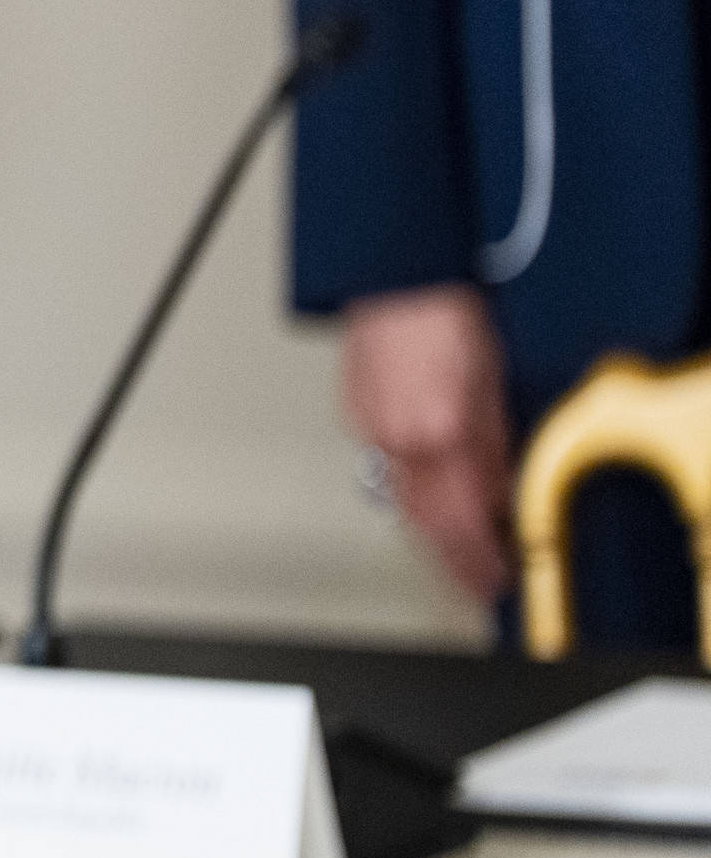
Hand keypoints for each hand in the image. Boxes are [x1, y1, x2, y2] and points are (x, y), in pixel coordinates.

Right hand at [344, 283, 514, 604]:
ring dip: (429, 533)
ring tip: (452, 558)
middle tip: (473, 586)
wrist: (399, 272)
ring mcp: (370, 426)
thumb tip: (502, 489)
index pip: (460, 520)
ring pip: (400, 500)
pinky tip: (424, 502)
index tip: (495, 581)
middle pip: (423, 522)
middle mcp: (395, 436)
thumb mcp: (498, 381)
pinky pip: (385, 469)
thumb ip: (497, 442)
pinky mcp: (356, 412)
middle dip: (450, 560)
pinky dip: (409, 495)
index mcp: (436, 430)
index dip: (479, 559)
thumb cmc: (451, 309)